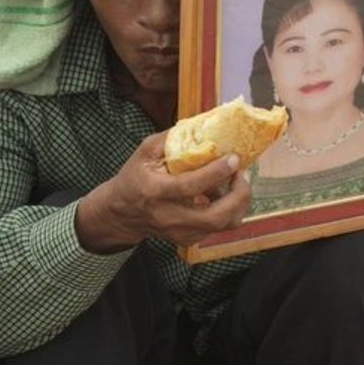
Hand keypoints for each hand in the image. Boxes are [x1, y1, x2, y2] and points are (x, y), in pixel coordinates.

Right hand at [75, 131, 251, 252]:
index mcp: (155, 191)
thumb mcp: (144, 152)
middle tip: (242, 173)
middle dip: (238, 195)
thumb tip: (201, 125)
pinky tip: (224, 194)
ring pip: (222, 225)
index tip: (234, 158)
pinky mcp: (188, 239)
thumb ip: (170, 139)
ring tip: (238, 182)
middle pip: (215, 217)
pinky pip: (218, 228)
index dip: (217, 172)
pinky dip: (229, 210)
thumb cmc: (134, 178)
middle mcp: (169, 216)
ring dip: (238, 203)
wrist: (121, 214)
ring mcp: (180, 232)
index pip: (191, 186)